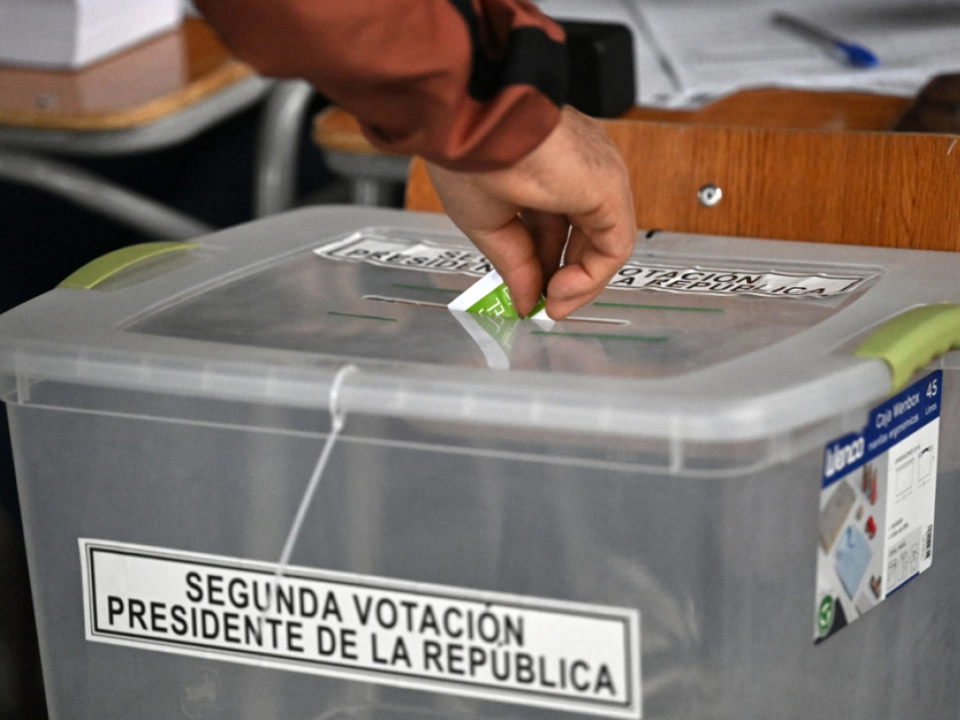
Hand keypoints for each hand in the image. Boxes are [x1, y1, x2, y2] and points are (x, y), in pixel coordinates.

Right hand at [426, 106, 636, 319]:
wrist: (472, 126)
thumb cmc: (467, 153)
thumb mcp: (488, 222)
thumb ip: (515, 263)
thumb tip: (526, 299)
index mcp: (546, 167)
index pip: (555, 226)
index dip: (543, 266)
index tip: (528, 295)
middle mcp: (577, 169)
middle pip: (583, 236)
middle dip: (564, 277)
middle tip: (545, 305)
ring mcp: (597, 177)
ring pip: (604, 243)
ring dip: (580, 283)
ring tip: (552, 304)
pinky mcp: (610, 188)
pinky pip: (614, 246)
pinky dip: (591, 277)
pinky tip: (560, 290)